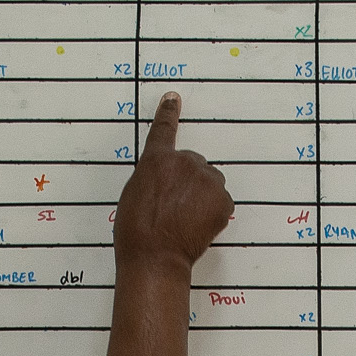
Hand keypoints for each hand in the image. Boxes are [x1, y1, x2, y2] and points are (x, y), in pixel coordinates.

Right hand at [113, 93, 232, 272]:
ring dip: (202, 195)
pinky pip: (221, 201)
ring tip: (185, 219)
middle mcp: (184, 162)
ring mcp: (206, 180)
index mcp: (156, 160)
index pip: (163, 130)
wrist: (155, 256)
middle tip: (174, 208)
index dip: (168, 114)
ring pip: (209, 182)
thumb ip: (151, 177)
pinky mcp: (222, 199)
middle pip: (192, 165)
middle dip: (187, 182)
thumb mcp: (133, 195)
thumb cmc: (137, 232)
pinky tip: (197, 226)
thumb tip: (163, 180)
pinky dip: (214, 211)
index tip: (173, 99)